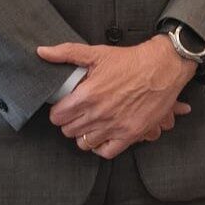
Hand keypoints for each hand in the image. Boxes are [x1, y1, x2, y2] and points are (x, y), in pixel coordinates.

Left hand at [38, 37, 196, 158]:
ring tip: (90, 123)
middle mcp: (99, 114)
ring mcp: (115, 126)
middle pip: (69, 131)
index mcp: (88, 95)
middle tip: (78, 113)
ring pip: (84, 143)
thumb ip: (66, 53)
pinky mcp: (130, 134)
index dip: (58, 111)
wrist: (162, 67)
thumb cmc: (130, 60)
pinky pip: (106, 152)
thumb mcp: (97, 53)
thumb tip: (42, 52)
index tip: (65, 106)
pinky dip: (101, 146)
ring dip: (84, 134)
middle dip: (70, 122)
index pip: (57, 116)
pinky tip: (102, 135)